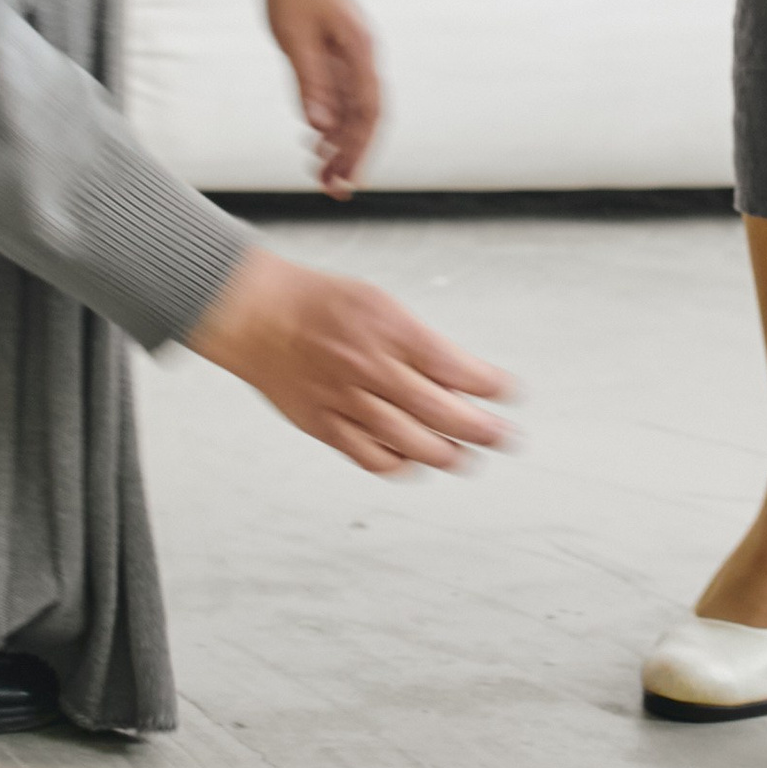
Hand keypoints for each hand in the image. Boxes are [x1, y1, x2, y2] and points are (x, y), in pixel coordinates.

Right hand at [188, 247, 515, 478]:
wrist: (257, 314)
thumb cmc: (316, 302)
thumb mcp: (378, 302)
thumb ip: (418, 340)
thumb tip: (460, 374)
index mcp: (390, 331)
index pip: (457, 368)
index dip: (491, 386)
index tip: (509, 392)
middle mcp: (371, 369)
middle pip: (442, 412)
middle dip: (483, 430)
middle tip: (504, 437)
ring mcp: (347, 401)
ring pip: (411, 442)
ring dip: (448, 455)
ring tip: (467, 458)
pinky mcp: (326, 425)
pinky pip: (371, 457)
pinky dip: (399, 465)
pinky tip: (414, 462)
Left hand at [255, 0, 379, 197]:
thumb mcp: (296, 38)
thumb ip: (310, 83)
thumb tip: (320, 128)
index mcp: (360, 50)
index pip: (368, 111)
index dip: (360, 149)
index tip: (348, 180)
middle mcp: (362, 56)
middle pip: (365, 117)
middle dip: (351, 156)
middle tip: (332, 190)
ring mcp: (351, 57)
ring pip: (351, 111)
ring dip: (338, 144)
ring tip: (320, 176)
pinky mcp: (336, 56)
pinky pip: (338, 97)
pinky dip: (328, 123)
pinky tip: (314, 144)